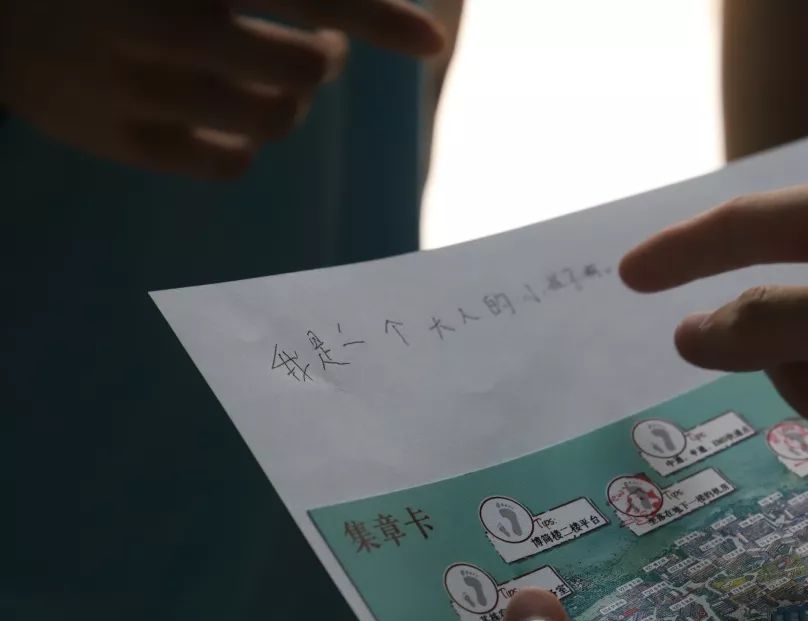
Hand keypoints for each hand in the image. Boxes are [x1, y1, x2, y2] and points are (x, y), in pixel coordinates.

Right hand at [0, 0, 445, 178]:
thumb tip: (341, 15)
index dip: (377, 16)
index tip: (433, 41)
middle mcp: (159, 23)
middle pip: (302, 69)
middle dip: (324, 59)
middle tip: (317, 49)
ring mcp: (134, 89)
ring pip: (274, 120)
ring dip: (291, 101)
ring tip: (270, 80)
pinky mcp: (118, 142)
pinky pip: (229, 163)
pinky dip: (244, 143)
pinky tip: (224, 118)